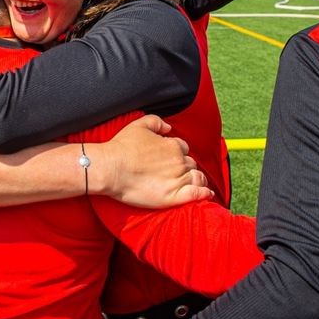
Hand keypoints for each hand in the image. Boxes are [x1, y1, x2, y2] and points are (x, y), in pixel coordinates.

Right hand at [90, 115, 212, 208]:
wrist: (111, 168)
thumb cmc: (122, 147)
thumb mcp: (138, 125)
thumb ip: (156, 122)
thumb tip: (169, 127)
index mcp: (172, 145)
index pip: (183, 148)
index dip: (178, 153)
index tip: (171, 159)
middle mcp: (179, 161)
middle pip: (191, 163)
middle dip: (186, 167)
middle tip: (177, 173)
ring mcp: (178, 179)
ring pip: (197, 178)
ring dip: (198, 180)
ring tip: (197, 184)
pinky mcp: (175, 196)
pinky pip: (198, 194)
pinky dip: (205, 193)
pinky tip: (207, 195)